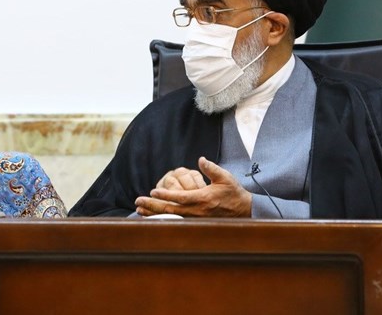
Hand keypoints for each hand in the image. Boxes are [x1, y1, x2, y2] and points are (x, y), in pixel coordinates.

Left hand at [134, 157, 251, 217]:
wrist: (245, 211)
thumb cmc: (234, 193)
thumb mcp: (225, 178)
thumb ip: (211, 168)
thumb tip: (201, 159)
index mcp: (203, 199)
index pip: (180, 198)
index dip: (166, 195)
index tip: (153, 192)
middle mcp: (197, 211)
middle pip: (171, 210)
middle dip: (152, 206)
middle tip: (137, 202)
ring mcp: (196, 219)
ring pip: (171, 218)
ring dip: (154, 214)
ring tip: (139, 211)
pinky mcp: (196, 223)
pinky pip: (175, 222)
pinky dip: (162, 220)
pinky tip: (152, 218)